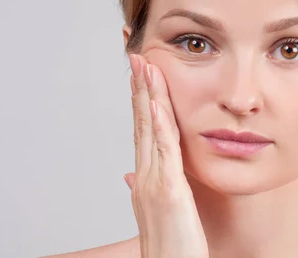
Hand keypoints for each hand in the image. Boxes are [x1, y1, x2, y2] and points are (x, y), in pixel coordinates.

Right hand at [125, 53, 208, 257]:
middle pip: (141, 123)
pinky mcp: (169, 191)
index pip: (142, 130)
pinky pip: (165, 152)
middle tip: (137, 57)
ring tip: (145, 67)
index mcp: (145, 178)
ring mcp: (154, 183)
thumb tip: (127, 174)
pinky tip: (158, 103)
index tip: (139, 76)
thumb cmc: (170, 245)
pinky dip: (160, 125)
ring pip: (150, 130)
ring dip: (147, 96)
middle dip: (139, 88)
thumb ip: (145, 187)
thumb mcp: (157, 212)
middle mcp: (145, 176)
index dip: (140, 101)